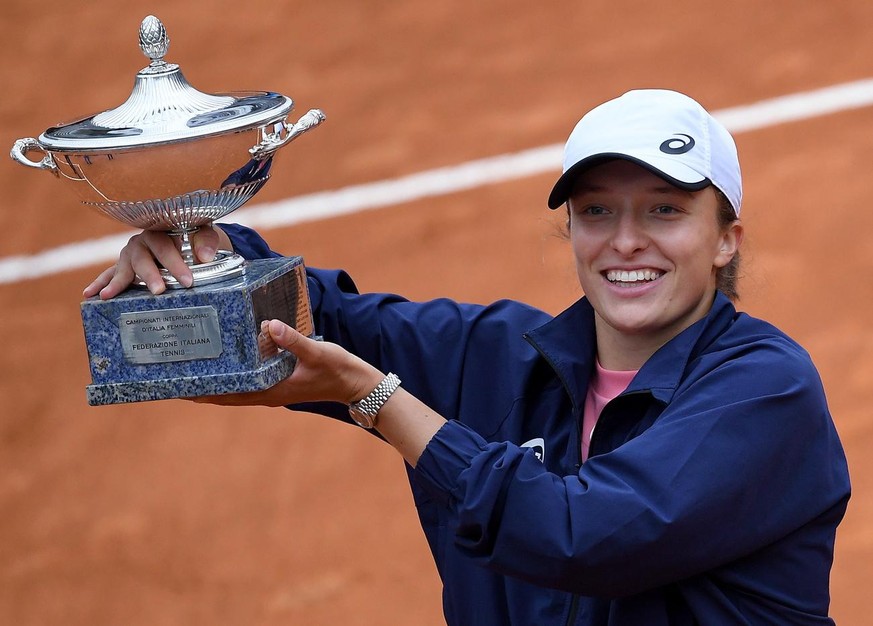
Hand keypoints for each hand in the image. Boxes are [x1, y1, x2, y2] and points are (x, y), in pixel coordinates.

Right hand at [83, 225, 226, 299]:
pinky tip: (90, 294)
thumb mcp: (204, 234)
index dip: (175, 263)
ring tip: (107, 296)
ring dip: (116, 282)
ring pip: (123, 266)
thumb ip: (206, 242)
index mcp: (160, 231)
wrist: (188, 238)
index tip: (188, 281)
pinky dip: (100, 283)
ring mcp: (130, 254)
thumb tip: (205, 257)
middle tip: (159, 291)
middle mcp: (142, 241)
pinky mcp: (125, 265)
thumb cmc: (196, 237)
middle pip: (142, 258)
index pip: (165, 246)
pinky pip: (109, 273)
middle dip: (149, 275)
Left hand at [193, 319, 383, 407]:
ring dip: (217, 383)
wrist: (357, 384)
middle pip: (227, 395)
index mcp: (272, 390)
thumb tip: (270, 325)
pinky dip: (236, 376)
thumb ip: (293, 340)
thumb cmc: (338, 370)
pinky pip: (251, 381)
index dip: (204, 393)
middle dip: (203, 389)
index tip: (180, 388)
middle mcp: (268, 393)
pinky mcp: (281, 383)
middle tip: (177, 376)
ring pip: (238, 390)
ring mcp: (275, 389)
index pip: (230, 396)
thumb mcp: (317, 352)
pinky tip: (231, 364)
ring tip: (196, 370)